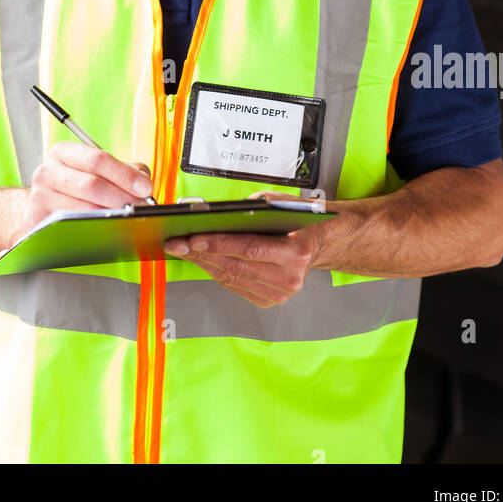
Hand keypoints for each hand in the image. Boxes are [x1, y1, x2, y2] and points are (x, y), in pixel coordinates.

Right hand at [5, 144, 153, 246]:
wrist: (43, 206)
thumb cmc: (76, 187)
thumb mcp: (98, 170)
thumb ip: (124, 171)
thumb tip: (143, 183)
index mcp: (64, 152)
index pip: (97, 159)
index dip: (125, 174)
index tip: (145, 188)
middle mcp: (47, 171)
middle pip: (91, 185)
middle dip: (122, 198)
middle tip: (141, 208)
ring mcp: (39, 197)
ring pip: (83, 210)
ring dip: (111, 218)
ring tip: (130, 221)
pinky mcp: (37, 221)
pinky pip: (71, 229)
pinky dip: (93, 231)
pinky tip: (108, 232)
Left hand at [163, 191, 315, 307]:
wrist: (324, 242)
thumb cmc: (304, 219)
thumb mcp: (282, 202)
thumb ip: (254, 207)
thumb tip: (219, 214)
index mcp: (296, 251)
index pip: (249, 249)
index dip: (218, 244)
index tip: (193, 238)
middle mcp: (290, 276)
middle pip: (236, 265)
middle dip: (202, 253)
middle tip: (179, 243)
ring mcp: (281, 291)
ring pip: (232, 278)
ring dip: (206, 263)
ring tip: (186, 250)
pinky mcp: (272, 299)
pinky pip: (236, 286)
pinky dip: (218, 272)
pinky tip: (206, 260)